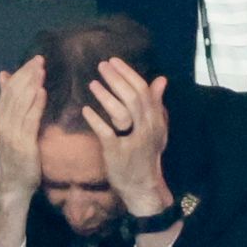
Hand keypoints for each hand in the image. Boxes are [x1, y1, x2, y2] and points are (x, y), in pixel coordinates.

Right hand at [0, 56, 45, 198]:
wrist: (13, 182)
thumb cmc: (15, 154)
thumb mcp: (10, 124)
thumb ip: (9, 101)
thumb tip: (5, 75)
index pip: (9, 87)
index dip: (22, 72)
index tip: (35, 59)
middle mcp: (1, 120)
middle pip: (14, 92)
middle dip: (27, 74)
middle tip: (41, 59)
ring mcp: (10, 131)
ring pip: (20, 103)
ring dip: (32, 85)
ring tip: (42, 70)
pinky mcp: (22, 143)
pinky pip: (29, 120)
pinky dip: (35, 105)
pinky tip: (43, 92)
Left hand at [81, 58, 172, 215]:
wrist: (143, 185)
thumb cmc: (146, 154)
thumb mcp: (156, 128)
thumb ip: (157, 103)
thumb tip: (161, 80)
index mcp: (156, 120)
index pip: (144, 91)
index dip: (129, 74)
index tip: (114, 61)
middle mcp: (147, 128)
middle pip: (133, 98)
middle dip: (117, 79)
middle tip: (101, 66)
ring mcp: (133, 141)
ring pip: (122, 113)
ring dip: (106, 96)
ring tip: (92, 83)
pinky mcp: (118, 153)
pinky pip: (106, 133)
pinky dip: (95, 120)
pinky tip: (86, 110)